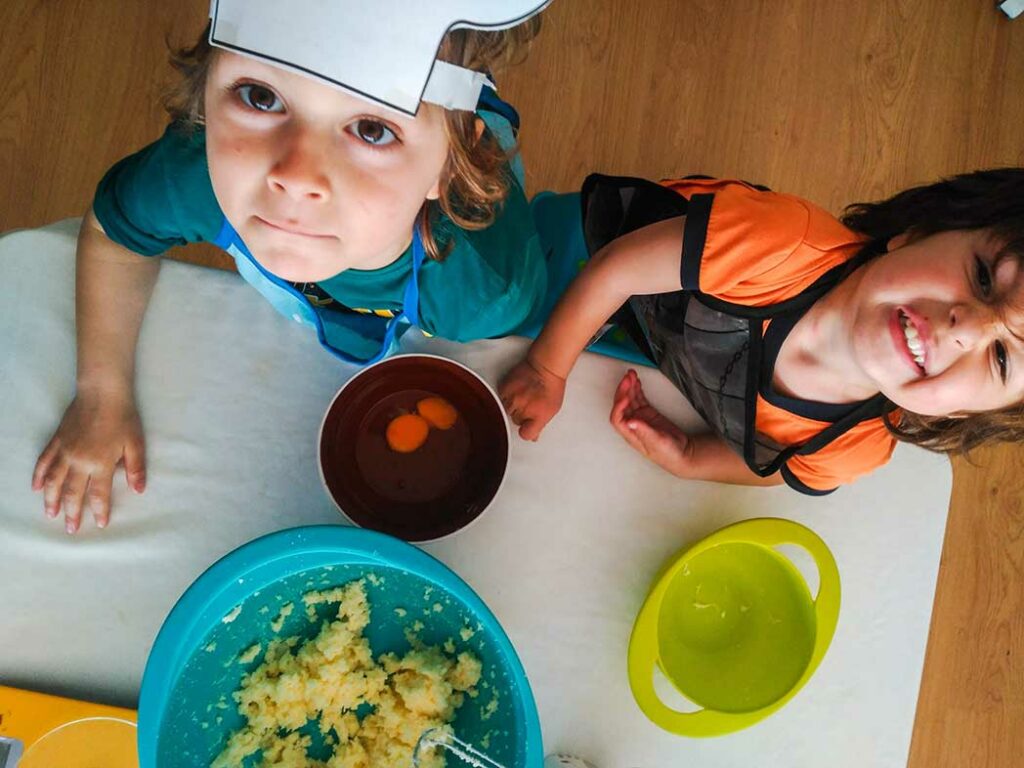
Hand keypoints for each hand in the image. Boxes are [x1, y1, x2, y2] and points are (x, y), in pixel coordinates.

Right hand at [32, 389, 145, 532]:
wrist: (102, 393)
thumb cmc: (122, 418)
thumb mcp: (135, 444)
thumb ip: (136, 468)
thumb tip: (139, 490)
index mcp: (101, 463)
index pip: (99, 494)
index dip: (99, 511)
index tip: (100, 524)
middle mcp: (79, 461)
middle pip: (72, 492)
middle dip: (72, 512)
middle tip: (71, 529)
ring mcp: (65, 452)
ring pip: (53, 481)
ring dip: (51, 500)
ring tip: (51, 514)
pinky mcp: (57, 442)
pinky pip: (44, 462)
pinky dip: (39, 476)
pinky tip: (37, 487)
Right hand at [498, 356, 565, 440]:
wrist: (546, 365)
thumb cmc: (552, 385)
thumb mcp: (553, 408)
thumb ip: (541, 424)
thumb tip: (533, 437)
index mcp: (538, 416)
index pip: (526, 434)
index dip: (526, 430)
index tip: (527, 426)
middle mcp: (525, 408)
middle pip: (515, 421)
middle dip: (520, 415)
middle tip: (528, 404)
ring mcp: (513, 398)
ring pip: (506, 411)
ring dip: (512, 406)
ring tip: (522, 396)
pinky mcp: (505, 388)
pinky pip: (501, 398)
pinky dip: (506, 395)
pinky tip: (516, 389)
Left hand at [609, 369, 692, 475]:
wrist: (682, 453)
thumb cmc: (668, 453)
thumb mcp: (657, 442)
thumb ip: (644, 431)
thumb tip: (630, 422)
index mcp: (631, 434)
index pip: (617, 418)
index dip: (619, 406)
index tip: (626, 396)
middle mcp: (632, 425)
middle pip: (622, 405)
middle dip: (623, 390)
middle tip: (628, 378)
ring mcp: (640, 418)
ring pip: (630, 399)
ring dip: (630, 387)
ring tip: (631, 375)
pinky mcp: (648, 414)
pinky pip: (639, 399)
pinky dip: (637, 389)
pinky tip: (637, 382)